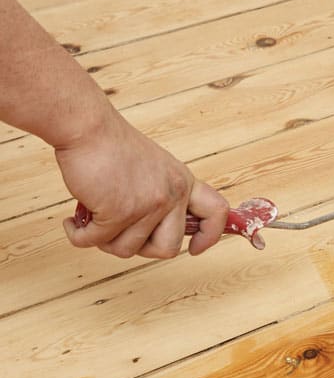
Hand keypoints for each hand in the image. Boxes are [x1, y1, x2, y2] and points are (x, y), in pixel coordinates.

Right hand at [56, 105, 228, 257]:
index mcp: (184, 182)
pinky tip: (73, 222)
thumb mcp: (155, 168)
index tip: (194, 249)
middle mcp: (172, 195)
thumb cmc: (112, 147)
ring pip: (127, 250)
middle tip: (120, 234)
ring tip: (92, 221)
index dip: (209, 236)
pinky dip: (80, 236)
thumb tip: (154, 233)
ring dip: (104, 241)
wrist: (89, 127)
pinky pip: (95, 241)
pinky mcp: (118, 211)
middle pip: (167, 249)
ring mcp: (148, 205)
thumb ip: (162, 196)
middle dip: (141, 249)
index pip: (216, 213)